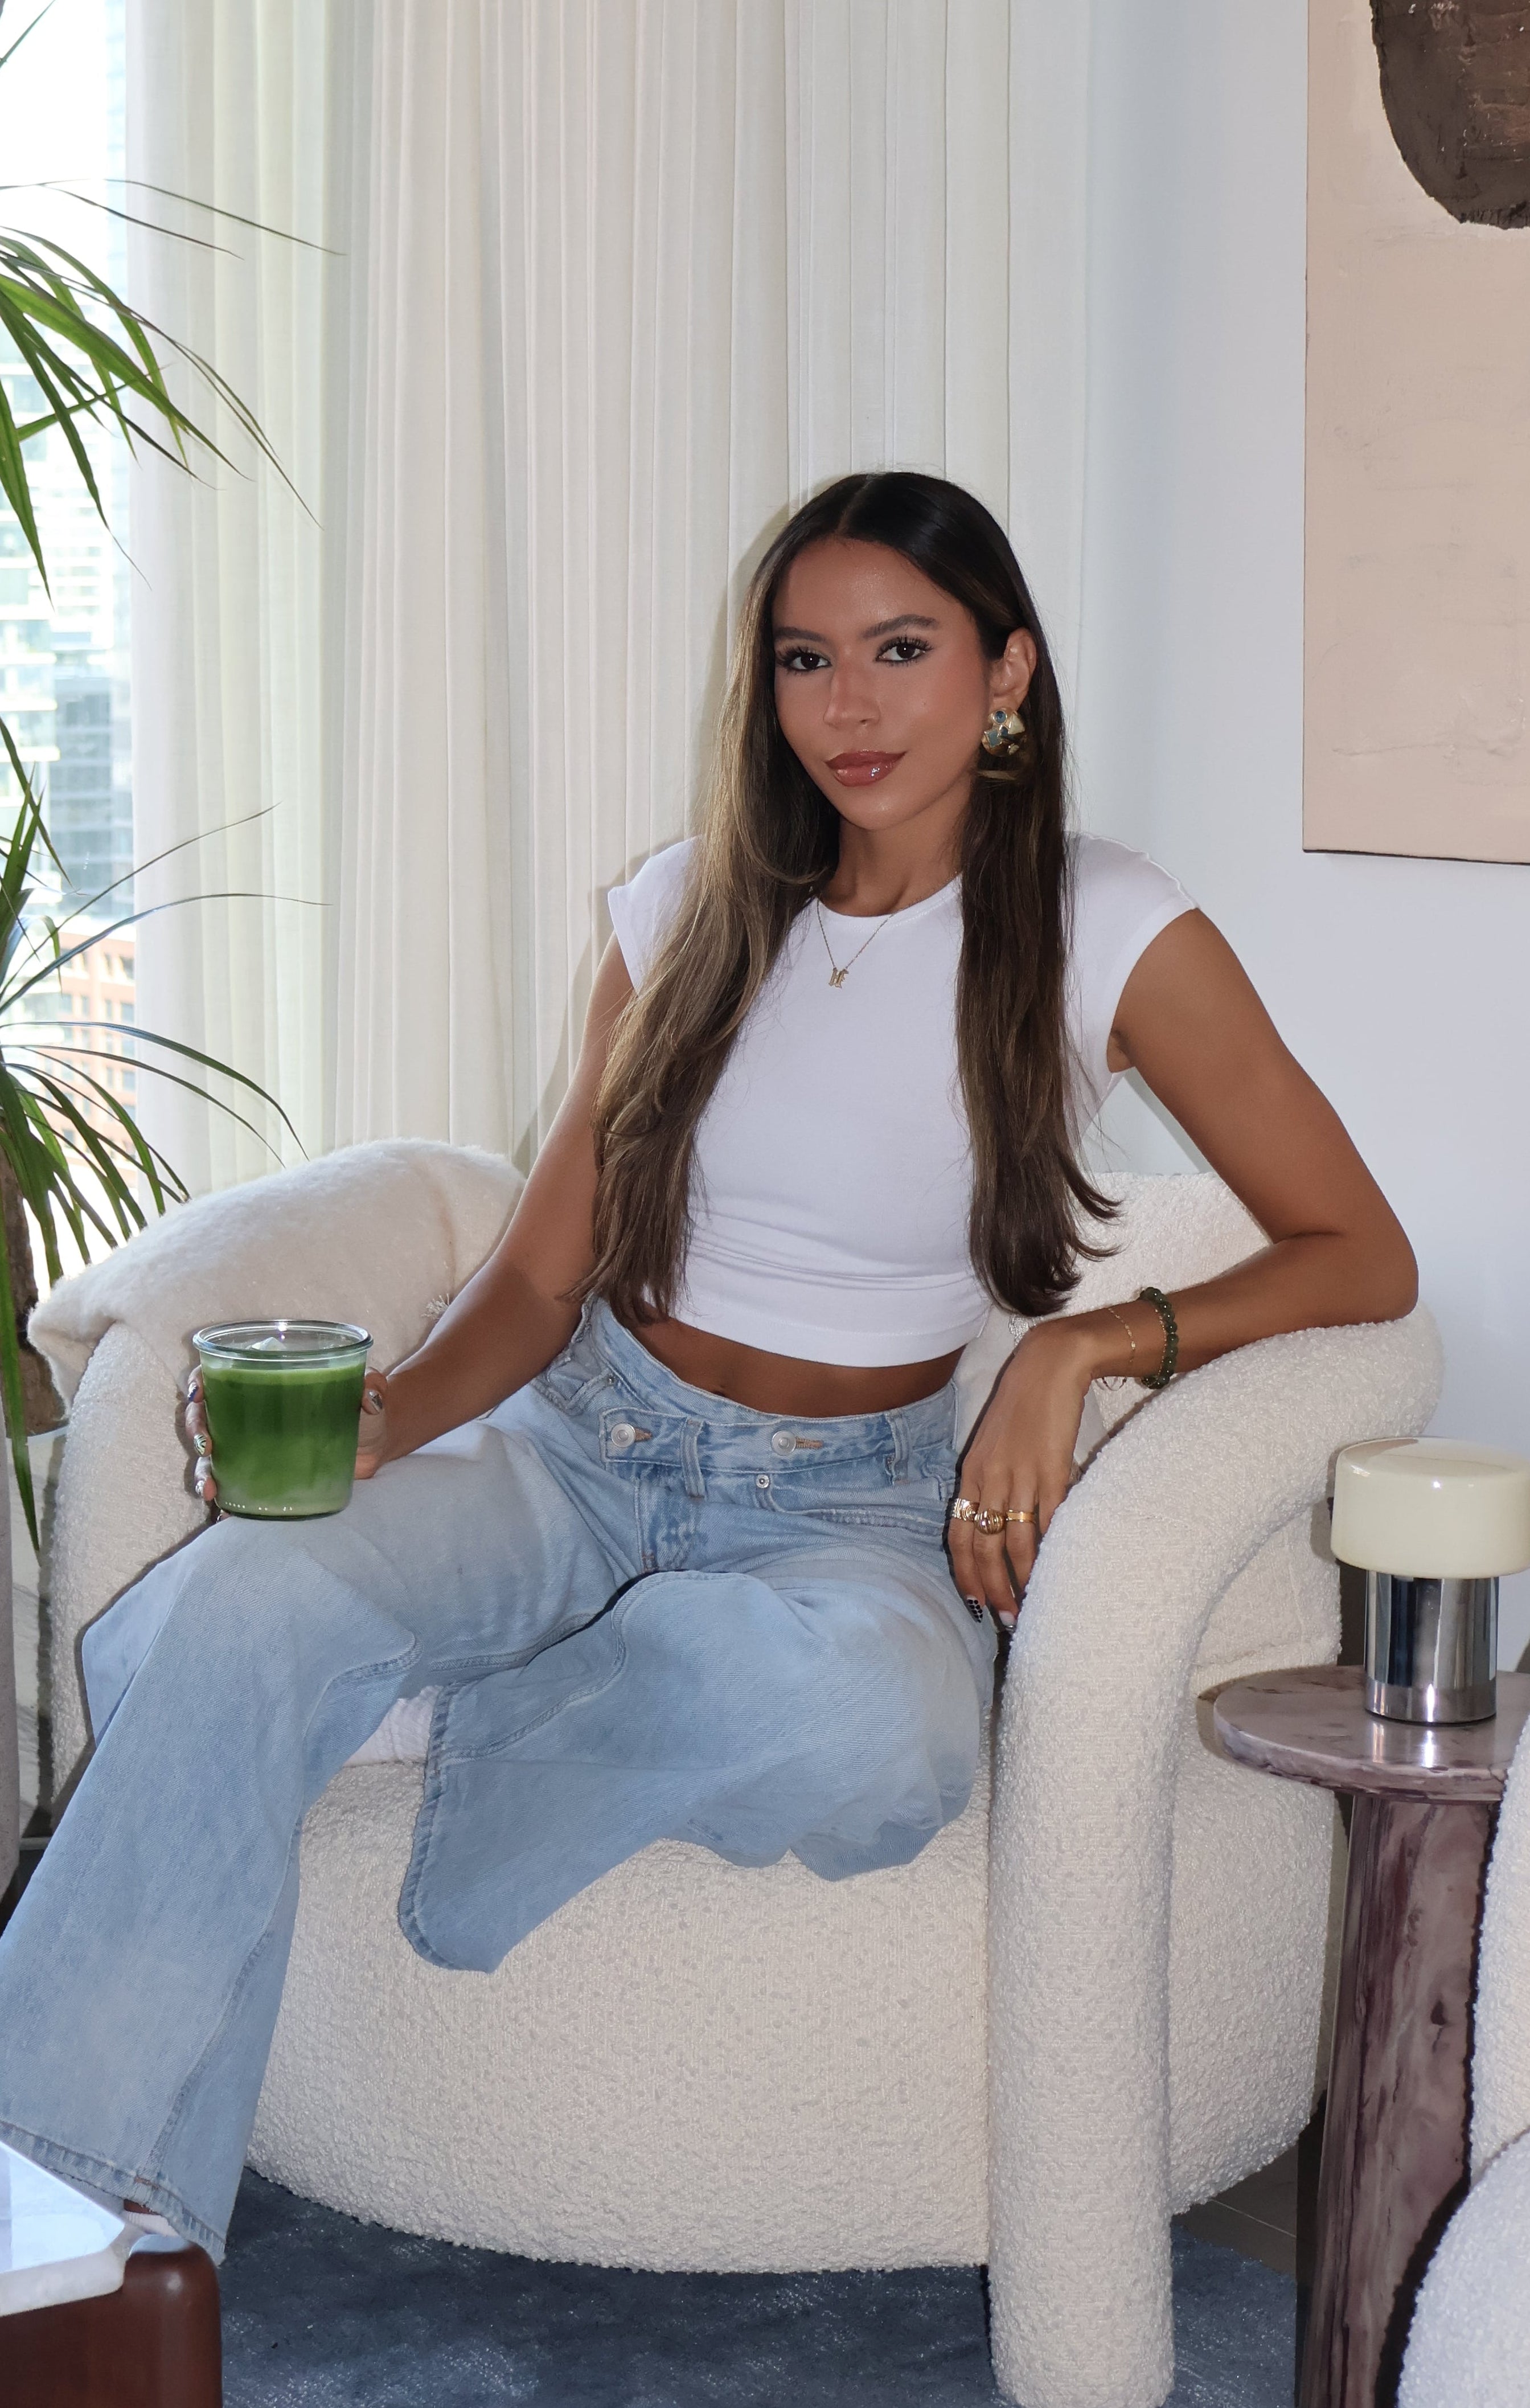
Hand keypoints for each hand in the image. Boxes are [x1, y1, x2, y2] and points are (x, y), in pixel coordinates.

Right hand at [184, 1365, 391, 1507]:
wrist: (374, 1445)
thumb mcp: (369, 1390)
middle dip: (196, 1428)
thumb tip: (369, 1396)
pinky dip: (225, 1501)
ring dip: (203, 1471)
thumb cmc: (362, 1408)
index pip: (220, 1373)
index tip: (198, 1392)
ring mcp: (252, 1445)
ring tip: (209, 1488)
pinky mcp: (263, 1476)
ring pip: (212, 1455)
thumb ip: (371, 1386)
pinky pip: (235, 1486)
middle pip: (207, 1414)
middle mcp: (251, 1411)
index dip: (201, 1381)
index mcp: (266, 1380)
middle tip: (205, 1446)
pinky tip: (223, 1514)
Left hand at [946, 1321, 1092, 1625]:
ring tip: (1031, 1605)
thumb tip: (995, 1519)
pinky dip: (1052, 1551)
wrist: (1048, 1367)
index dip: (964, 1572)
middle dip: (992, 1587)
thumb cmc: (1022, 1406)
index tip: (973, 1601)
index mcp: (971, 1473)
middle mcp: (990, 1479)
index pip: (958, 1534)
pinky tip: (1057, 1571)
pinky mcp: (1052, 1471)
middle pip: (984, 1546)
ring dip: (1022, 1579)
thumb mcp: (993, 1444)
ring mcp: (1020, 1476)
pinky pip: (1049, 1521)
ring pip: (1016, 1542)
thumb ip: (990, 1480)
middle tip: (1006, 1618)